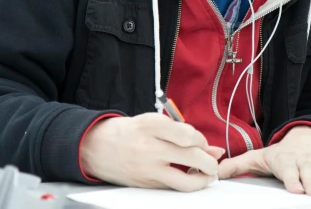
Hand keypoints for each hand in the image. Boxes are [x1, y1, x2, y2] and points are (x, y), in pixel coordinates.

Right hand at [80, 113, 225, 190]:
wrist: (96, 147)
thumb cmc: (129, 131)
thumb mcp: (153, 122)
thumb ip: (183, 133)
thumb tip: (215, 150)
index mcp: (150, 125)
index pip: (188, 135)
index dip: (202, 141)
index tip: (202, 143)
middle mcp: (149, 147)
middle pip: (191, 156)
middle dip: (209, 162)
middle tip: (213, 162)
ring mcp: (147, 168)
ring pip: (184, 180)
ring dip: (202, 179)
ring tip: (207, 175)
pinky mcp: (145, 184)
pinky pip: (173, 187)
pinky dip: (186, 184)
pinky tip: (190, 177)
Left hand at [217, 126, 310, 195]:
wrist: (308, 135)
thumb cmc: (283, 153)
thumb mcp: (260, 156)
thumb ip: (239, 165)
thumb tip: (217, 172)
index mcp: (285, 160)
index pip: (288, 169)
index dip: (292, 178)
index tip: (295, 187)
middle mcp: (305, 161)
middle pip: (309, 172)